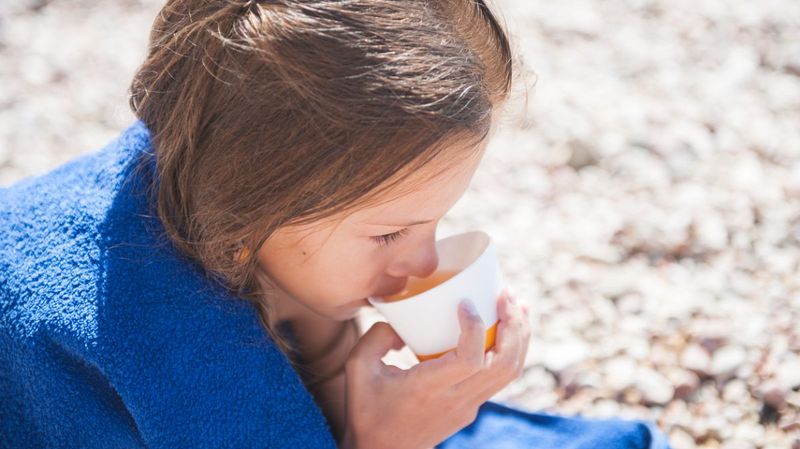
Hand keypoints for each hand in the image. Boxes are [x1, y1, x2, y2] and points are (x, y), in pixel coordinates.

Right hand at [339, 289, 530, 448]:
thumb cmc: (368, 410)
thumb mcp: (359, 368)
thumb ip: (377, 336)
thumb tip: (401, 319)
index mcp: (429, 389)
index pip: (469, 360)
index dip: (475, 328)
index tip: (465, 303)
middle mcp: (456, 399)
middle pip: (504, 363)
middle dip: (513, 324)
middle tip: (506, 293)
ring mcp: (468, 406)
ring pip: (510, 371)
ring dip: (519, 335)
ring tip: (515, 304)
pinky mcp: (471, 407)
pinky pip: (501, 377)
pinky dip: (511, 348)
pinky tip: (507, 327)